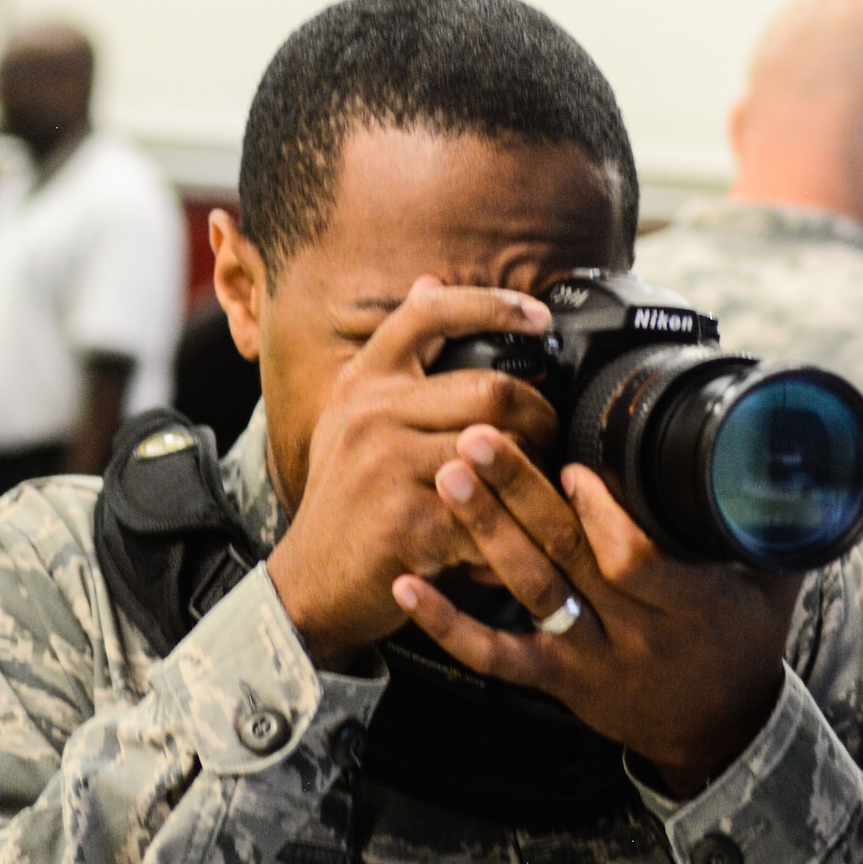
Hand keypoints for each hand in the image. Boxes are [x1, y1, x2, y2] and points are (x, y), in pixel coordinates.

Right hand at [266, 277, 555, 668]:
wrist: (310, 583)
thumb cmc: (348, 501)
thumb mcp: (355, 416)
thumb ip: (397, 359)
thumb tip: (432, 280)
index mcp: (365, 380)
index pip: (428, 312)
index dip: (492, 304)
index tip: (539, 317)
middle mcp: (372, 413)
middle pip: (489, 389)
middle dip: (539, 415)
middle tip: (552, 438)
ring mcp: (386, 465)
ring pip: (498, 453)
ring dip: (534, 477)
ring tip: (544, 490)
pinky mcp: (406, 521)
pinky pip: (488, 518)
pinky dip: (512, 536)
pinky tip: (515, 544)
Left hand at [390, 426, 803, 798]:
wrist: (719, 731)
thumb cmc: (744, 642)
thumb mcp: (776, 581)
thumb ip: (775, 519)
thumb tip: (792, 446)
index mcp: (689, 608)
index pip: (637, 560)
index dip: (602, 515)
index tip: (574, 464)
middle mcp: (632, 634)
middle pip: (568, 560)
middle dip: (521, 493)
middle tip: (479, 439)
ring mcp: (586, 659)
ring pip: (529, 592)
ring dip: (485, 532)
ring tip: (449, 478)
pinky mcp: (553, 678)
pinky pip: (493, 654)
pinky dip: (447, 622)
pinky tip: (408, 585)